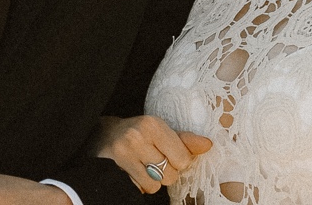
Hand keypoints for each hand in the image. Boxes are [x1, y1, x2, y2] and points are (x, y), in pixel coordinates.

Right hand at [89, 115, 213, 193]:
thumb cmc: (138, 133)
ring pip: (156, 185)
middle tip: (156, 160)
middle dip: (167, 172)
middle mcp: (138, 136)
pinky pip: (142, 188)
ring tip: (146, 166)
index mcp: (153, 124)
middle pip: (170, 174)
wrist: (104, 135)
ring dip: (154, 180)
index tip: (172, 156)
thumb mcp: (161, 130)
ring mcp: (125, 153)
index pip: (182, 158)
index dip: (181, 161)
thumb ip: (184, 140)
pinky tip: (136, 171)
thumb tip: (207, 145)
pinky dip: (142, 185)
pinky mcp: (115, 168)